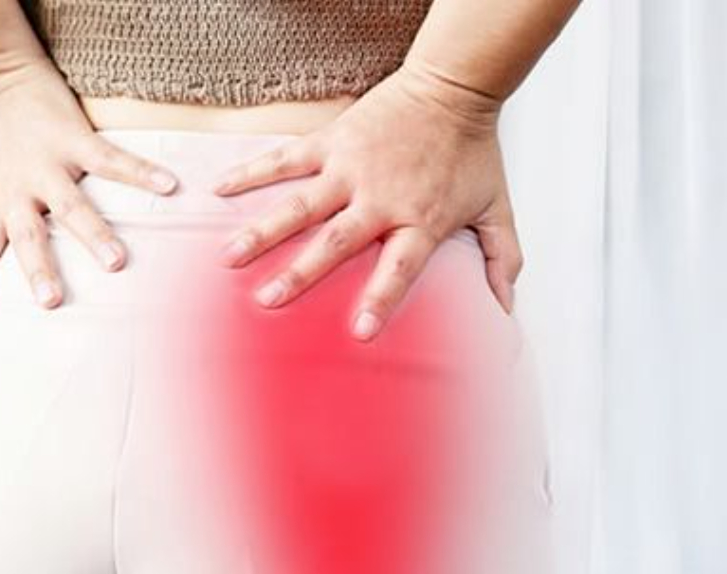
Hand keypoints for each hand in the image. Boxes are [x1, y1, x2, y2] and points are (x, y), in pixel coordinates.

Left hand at [0, 60, 178, 339]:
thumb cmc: (1, 142)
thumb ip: (13, 226)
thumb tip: (40, 277)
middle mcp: (17, 191)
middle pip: (27, 237)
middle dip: (39, 270)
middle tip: (52, 302)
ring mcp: (46, 165)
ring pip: (69, 205)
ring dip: (93, 235)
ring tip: (116, 262)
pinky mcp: (73, 137)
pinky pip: (111, 160)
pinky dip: (141, 173)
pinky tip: (168, 186)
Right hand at [213, 62, 523, 340]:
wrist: (454, 88)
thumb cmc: (473, 151)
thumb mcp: (498, 207)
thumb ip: (502, 257)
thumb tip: (506, 307)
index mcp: (419, 219)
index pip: (400, 268)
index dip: (382, 298)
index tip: (361, 332)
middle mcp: (380, 198)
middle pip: (335, 243)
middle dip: (299, 273)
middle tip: (267, 300)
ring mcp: (351, 168)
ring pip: (300, 205)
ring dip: (262, 230)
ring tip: (229, 256)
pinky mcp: (332, 141)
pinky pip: (286, 159)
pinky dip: (252, 173)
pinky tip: (220, 190)